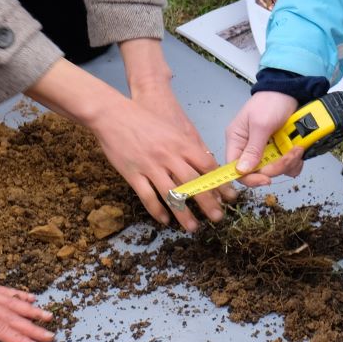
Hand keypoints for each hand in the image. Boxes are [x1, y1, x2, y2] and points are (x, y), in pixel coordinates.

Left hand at [0, 264, 53, 341]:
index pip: (0, 328)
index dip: (18, 339)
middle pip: (13, 318)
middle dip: (33, 328)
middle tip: (51, 336)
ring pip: (14, 304)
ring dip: (32, 312)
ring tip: (49, 317)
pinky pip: (5, 291)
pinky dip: (20, 295)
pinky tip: (31, 298)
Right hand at [25, 56, 224, 231]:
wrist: (113, 114)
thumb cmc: (145, 119)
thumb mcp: (173, 128)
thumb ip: (189, 146)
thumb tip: (207, 163)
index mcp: (181, 143)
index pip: (207, 166)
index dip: (220, 183)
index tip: (229, 196)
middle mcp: (169, 156)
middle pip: (194, 183)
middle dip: (208, 203)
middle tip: (218, 218)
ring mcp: (150, 166)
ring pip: (172, 195)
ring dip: (184, 214)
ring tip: (193, 227)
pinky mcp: (132, 174)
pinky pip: (147, 197)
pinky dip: (157, 211)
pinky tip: (164, 220)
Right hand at [224, 91, 300, 185]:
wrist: (290, 90)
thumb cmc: (270, 102)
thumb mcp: (261, 124)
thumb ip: (253, 149)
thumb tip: (242, 170)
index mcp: (237, 141)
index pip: (235, 169)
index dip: (250, 178)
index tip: (266, 179)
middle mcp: (249, 148)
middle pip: (258, 172)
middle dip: (277, 166)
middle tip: (291, 154)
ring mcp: (265, 150)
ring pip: (275, 170)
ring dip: (289, 163)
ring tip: (297, 148)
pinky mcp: (279, 150)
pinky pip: (287, 165)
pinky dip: (295, 161)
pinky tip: (298, 149)